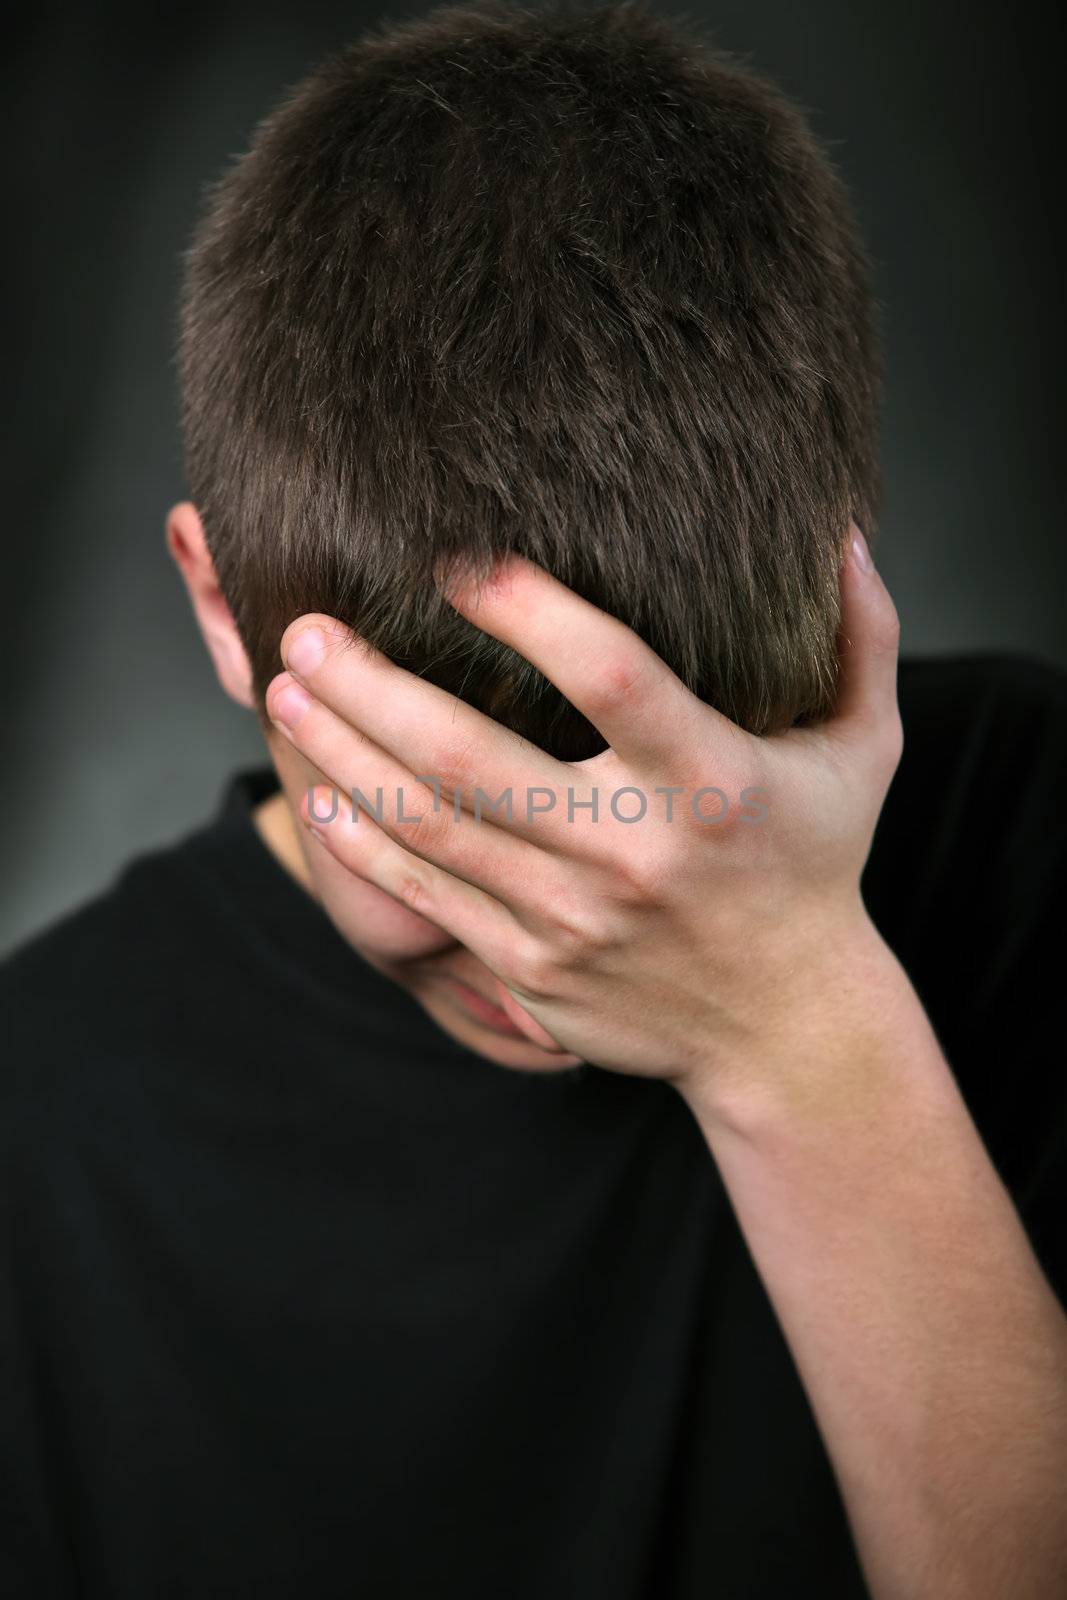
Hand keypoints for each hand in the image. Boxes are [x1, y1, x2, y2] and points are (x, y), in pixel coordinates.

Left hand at [265, 523, 902, 1117]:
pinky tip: (319, 790)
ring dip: (342, 750)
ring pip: (428, 825)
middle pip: (470, 756)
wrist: (784, 1026)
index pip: (609, 675)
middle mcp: (632, 850)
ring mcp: (571, 917)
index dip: (526, 611)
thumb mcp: (863, 751)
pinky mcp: (532, 965)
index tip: (456, 558)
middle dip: (369, 685)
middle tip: (304, 624)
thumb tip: (845, 527)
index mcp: (710, 781)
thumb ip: (861, 638)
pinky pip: (428, 894)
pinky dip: (364, 840)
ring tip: (284, 689)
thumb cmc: (814, 866)